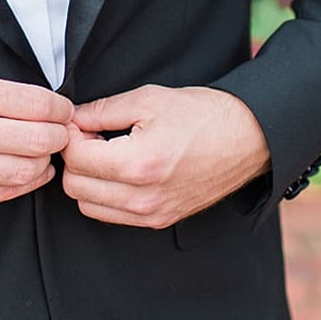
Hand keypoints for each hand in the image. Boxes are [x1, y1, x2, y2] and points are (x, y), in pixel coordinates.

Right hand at [0, 76, 71, 212]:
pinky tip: (32, 170)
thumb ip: (8, 97)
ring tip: (42, 151)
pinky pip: (6, 193)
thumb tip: (57, 110)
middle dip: (59, 136)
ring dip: (45, 161)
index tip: (63, 112)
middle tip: (59, 133)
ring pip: (27, 170)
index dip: (62, 110)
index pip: (40, 105)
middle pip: (40, 141)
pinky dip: (28, 181)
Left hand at [60, 85, 271, 228]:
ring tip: (107, 155)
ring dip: (88, 179)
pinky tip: (121, 172)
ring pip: (88, 205)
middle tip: (92, 136)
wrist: (249, 138)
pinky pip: (112, 214)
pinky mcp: (159, 220)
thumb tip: (73, 120)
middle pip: (75, 186)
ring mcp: (151, 213)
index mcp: (138, 164)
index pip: (76, 157)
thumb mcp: (149, 99)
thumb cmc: (206, 116)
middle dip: (76, 158)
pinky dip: (106, 195)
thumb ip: (102, 110)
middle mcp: (142, 197)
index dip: (72, 134)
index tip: (82, 122)